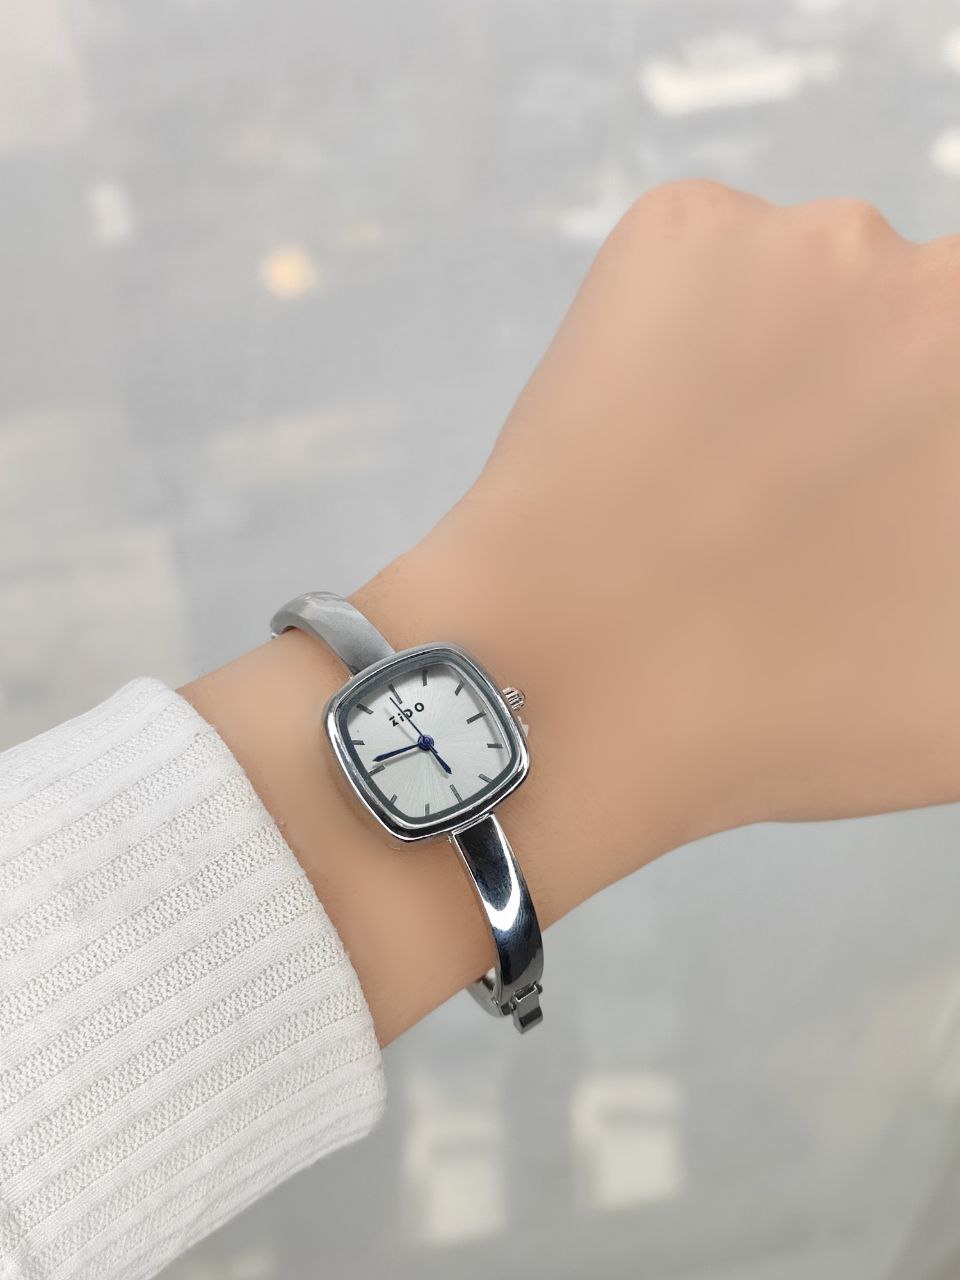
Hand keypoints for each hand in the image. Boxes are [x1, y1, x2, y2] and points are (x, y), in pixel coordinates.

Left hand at [186, 183, 959, 1041]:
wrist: (566, 687)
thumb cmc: (778, 711)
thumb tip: (936, 516)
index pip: (957, 375)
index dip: (921, 454)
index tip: (879, 496)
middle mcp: (933, 280)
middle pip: (916, 325)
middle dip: (875, 405)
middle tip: (801, 508)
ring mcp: (795, 238)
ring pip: (813, 290)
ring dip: (783, 365)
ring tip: (714, 484)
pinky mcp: (676, 234)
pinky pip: (706, 268)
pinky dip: (685, 333)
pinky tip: (655, 436)